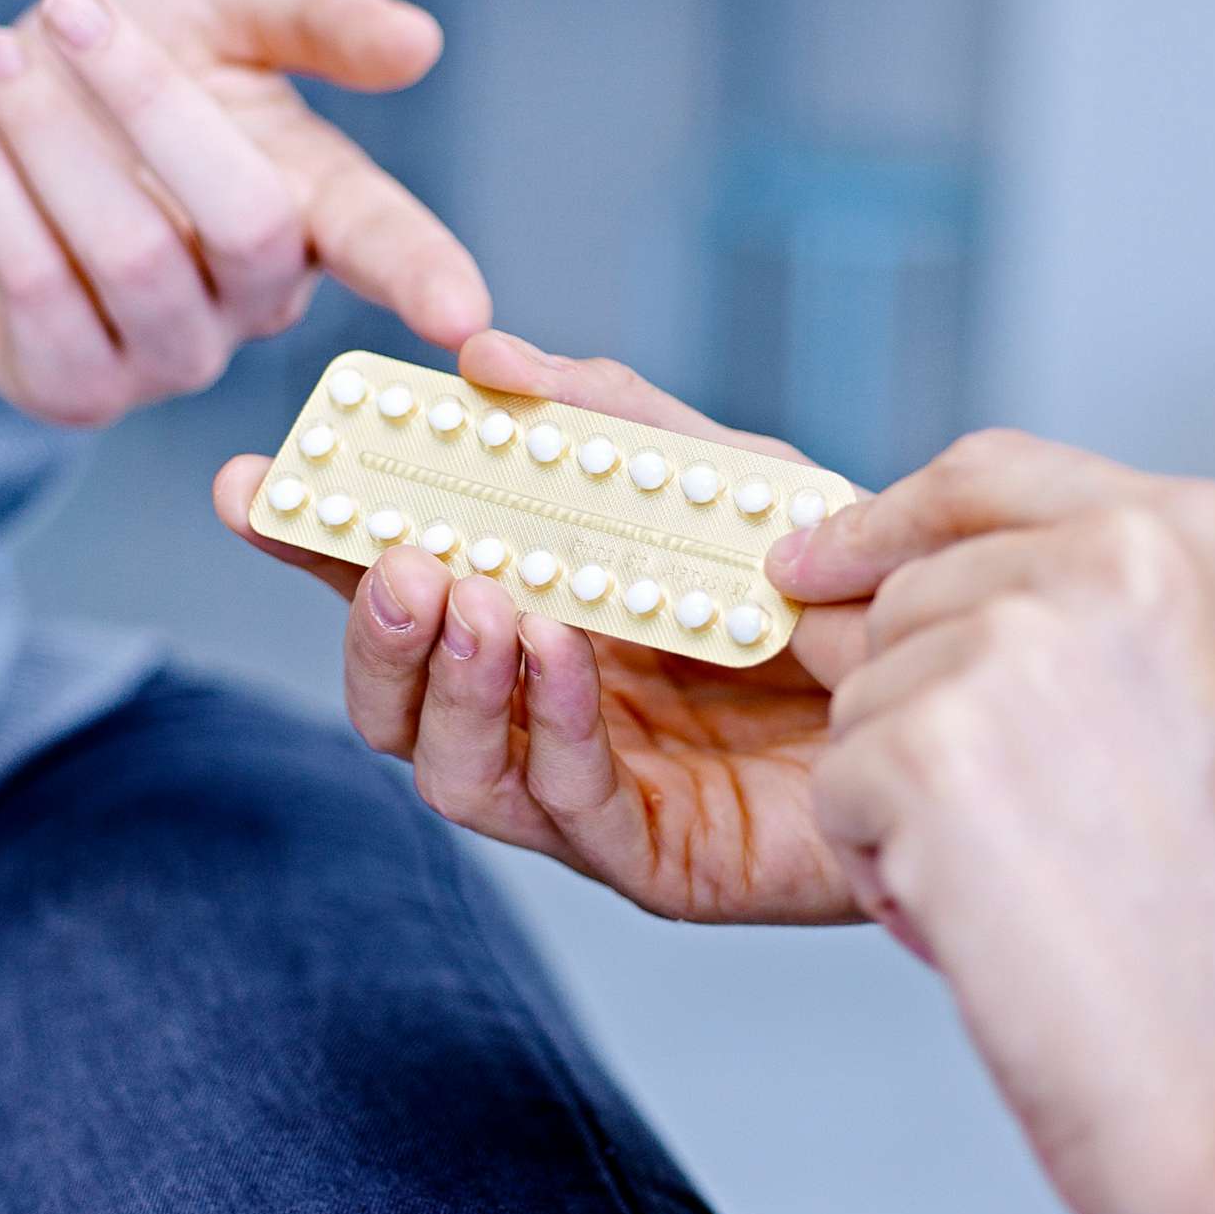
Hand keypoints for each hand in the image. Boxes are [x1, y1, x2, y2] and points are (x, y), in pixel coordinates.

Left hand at [0, 0, 487, 425]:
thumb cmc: (125, 77)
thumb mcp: (220, 11)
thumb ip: (315, 13)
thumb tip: (420, 41)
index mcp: (320, 209)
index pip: (390, 246)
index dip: (428, 277)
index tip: (464, 315)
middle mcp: (261, 300)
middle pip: (244, 221)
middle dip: (147, 100)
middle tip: (68, 8)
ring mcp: (175, 357)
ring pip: (132, 255)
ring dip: (50, 138)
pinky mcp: (80, 387)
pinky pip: (42, 292)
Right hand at [214, 331, 864, 923]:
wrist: (960, 678)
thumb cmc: (838, 587)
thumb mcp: (725, 476)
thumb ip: (612, 419)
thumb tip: (486, 354)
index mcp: (535, 614)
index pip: (398, 581)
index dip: (318, 538)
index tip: (254, 483)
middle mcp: (539, 711)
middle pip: (395, 695)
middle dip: (368, 622)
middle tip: (388, 552)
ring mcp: (589, 793)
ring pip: (453, 767)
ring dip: (446, 677)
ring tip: (469, 594)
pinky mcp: (657, 859)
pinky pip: (568, 808)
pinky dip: (547, 726)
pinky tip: (559, 650)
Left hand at [772, 431, 1214, 1213]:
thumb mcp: (1200, 700)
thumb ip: (1080, 615)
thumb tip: (881, 598)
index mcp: (1195, 531)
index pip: (987, 473)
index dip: (885, 519)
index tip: (814, 557)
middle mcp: (1110, 558)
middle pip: (907, 594)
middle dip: (918, 707)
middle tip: (1030, 827)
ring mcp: (1013, 646)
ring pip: (862, 696)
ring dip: (907, 800)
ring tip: (1029, 878)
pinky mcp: (926, 744)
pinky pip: (839, 789)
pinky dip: (885, 869)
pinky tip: (988, 917)